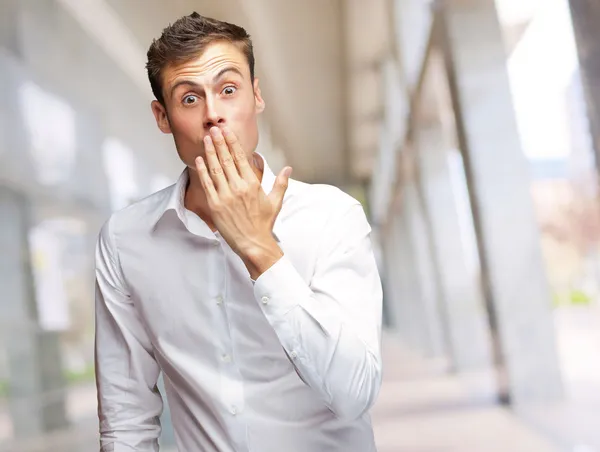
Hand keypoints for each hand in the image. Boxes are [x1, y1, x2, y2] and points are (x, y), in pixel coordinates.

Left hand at [195, 126, 291, 278]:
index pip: (240, 157)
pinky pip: (207, 184)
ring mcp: (225, 196)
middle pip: (226, 159)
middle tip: (213, 129)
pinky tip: (199, 160)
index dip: (232, 142)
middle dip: (219, 142)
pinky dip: (202, 171)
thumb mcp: (275, 202)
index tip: (226, 131)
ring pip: (215, 169)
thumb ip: (281, 183)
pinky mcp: (215, 205)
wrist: (253, 243)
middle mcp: (238, 187)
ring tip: (205, 139)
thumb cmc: (263, 224)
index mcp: (252, 184)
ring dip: (209, 152)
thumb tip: (288, 169)